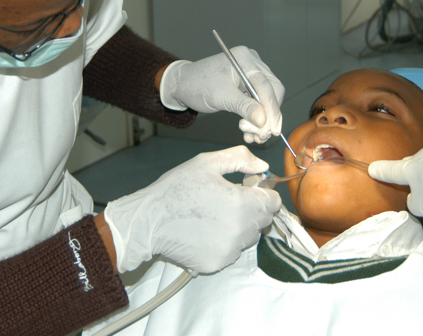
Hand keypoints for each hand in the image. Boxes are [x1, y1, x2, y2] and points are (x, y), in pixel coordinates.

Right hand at [103, 146, 281, 273]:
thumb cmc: (176, 189)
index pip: (273, 202)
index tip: (251, 189)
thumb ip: (240, 159)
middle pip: (262, 221)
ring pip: (248, 238)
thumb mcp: (206, 163)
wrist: (148, 221)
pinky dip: (225, 242)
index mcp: (241, 203)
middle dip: (252, 209)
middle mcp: (240, 230)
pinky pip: (232, 252)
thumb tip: (262, 167)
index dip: (264, 193)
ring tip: (215, 216)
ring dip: (240, 227)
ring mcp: (229, 250)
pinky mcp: (217, 264)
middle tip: (229, 201)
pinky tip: (206, 232)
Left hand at [159, 47, 284, 142]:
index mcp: (245, 59)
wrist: (183, 85)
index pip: (267, 85)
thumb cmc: (198, 86)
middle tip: (261, 136)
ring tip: (253, 137)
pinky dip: (255, 118)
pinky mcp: (248, 84)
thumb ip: (244, 107)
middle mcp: (252, 63)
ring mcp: (251, 73)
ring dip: (262, 120)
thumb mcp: (220, 97)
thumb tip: (263, 121)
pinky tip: (250, 132)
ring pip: (267, 99)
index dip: (273, 109)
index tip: (273, 130)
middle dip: (268, 116)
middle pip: (271, 92)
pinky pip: (258, 102)